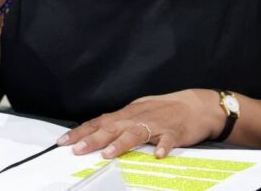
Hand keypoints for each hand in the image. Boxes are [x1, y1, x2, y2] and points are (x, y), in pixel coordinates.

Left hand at [57, 89, 224, 158]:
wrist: (196, 105)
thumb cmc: (166, 110)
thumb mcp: (139, 112)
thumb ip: (120, 122)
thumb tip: (98, 131)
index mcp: (128, 113)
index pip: (100, 122)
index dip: (81, 131)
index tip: (64, 141)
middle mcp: (139, 117)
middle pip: (112, 127)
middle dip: (93, 139)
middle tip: (77, 149)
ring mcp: (157, 124)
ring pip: (136, 132)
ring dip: (121, 143)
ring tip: (108, 153)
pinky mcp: (175, 132)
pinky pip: (168, 140)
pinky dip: (162, 146)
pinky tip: (157, 154)